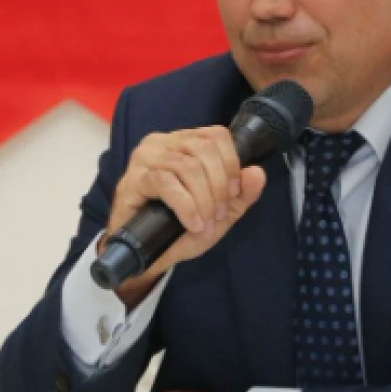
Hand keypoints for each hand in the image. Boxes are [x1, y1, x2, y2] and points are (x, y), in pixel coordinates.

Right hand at [103, 126, 266, 305]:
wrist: (146, 256)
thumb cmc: (179, 229)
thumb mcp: (219, 213)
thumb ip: (241, 195)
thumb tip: (257, 173)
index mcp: (183, 143)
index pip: (216, 135)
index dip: (231, 163)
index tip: (234, 194)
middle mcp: (162, 143)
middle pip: (204, 149)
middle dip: (219, 185)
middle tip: (219, 214)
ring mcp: (145, 159)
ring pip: (187, 166)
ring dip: (204, 199)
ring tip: (205, 223)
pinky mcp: (133, 179)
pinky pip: (166, 183)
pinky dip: (186, 206)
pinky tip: (192, 223)